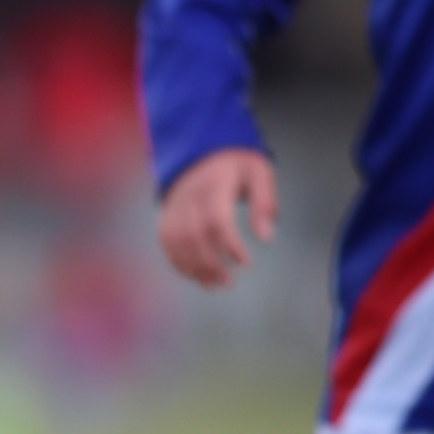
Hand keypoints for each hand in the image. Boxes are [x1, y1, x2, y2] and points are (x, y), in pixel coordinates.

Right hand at [157, 150, 278, 289]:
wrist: (202, 148)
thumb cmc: (237, 165)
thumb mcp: (259, 173)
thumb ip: (265, 203)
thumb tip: (266, 238)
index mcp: (215, 184)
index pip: (217, 219)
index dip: (230, 244)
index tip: (245, 264)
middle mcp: (190, 195)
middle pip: (194, 235)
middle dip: (210, 263)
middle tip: (228, 283)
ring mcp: (175, 205)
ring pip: (177, 241)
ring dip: (193, 267)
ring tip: (212, 285)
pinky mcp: (167, 213)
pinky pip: (167, 241)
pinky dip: (178, 261)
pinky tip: (194, 275)